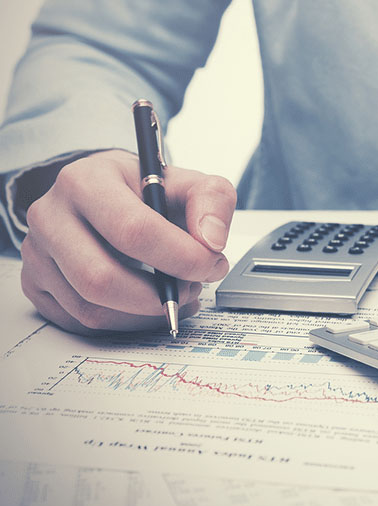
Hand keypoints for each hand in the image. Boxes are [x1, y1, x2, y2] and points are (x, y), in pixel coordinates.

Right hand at [20, 149, 236, 334]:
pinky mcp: (37, 286)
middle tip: (193, 287)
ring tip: (177, 293)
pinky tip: (152, 306)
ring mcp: (37, 255)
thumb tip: (210, 241)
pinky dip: (128, 324)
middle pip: (101, 279)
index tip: (210, 264)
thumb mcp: (186, 182)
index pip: (132, 230)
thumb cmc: (145, 191)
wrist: (107, 195)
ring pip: (92, 310)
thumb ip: (212, 201)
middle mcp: (50, 217)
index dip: (179, 257)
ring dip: (146, 314)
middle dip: (158, 296)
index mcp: (85, 181)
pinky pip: (83, 324)